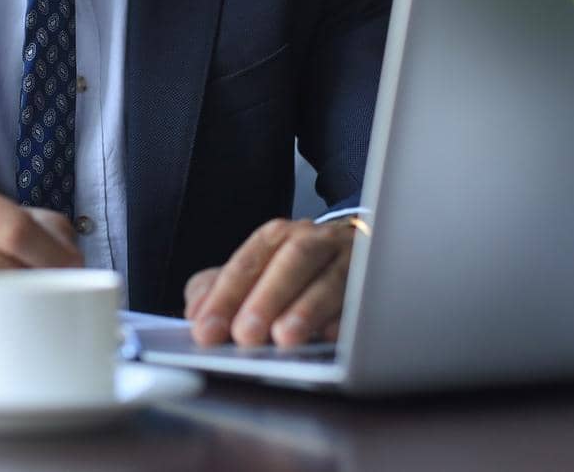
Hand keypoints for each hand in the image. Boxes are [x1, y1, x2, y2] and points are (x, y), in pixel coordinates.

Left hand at [182, 217, 355, 347]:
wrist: (352, 251)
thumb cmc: (292, 272)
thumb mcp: (250, 274)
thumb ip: (217, 289)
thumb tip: (196, 314)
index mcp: (278, 237)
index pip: (248, 261)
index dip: (225, 296)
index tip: (206, 329)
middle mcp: (315, 241)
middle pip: (292, 260)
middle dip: (267, 298)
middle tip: (245, 335)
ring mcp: (349, 260)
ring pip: (331, 277)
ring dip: (307, 308)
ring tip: (285, 337)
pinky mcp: (376, 283)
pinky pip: (365, 298)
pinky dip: (348, 319)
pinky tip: (331, 337)